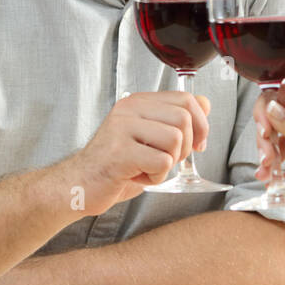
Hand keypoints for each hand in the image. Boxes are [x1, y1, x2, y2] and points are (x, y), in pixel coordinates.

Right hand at [55, 91, 211, 217]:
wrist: (79, 184)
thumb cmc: (116, 165)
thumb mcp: (149, 138)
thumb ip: (175, 119)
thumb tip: (205, 103)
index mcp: (137, 102)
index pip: (186, 99)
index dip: (200, 124)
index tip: (196, 144)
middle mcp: (128, 109)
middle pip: (183, 119)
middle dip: (184, 147)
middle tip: (165, 160)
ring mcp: (122, 129)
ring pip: (175, 140)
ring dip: (169, 163)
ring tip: (148, 168)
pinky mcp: (119, 152)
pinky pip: (162, 162)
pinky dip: (157, 177)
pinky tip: (139, 176)